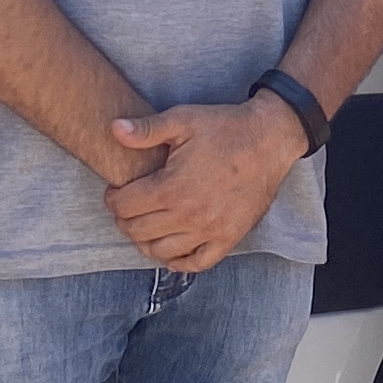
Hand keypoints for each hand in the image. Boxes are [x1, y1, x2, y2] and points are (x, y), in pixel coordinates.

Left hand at [105, 96, 311, 272]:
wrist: (269, 139)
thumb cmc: (225, 127)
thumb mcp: (183, 119)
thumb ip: (146, 129)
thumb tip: (114, 129)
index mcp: (172, 188)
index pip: (124, 207)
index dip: (112, 199)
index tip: (116, 191)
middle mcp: (188, 215)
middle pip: (137, 232)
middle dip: (124, 220)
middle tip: (127, 207)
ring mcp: (210, 230)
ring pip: (161, 251)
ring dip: (145, 241)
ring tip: (146, 225)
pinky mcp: (229, 237)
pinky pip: (197, 262)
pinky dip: (179, 261)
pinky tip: (172, 250)